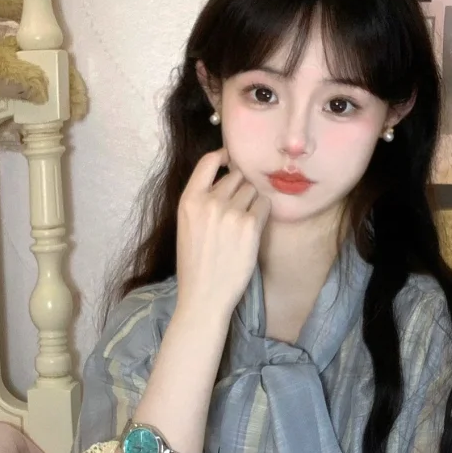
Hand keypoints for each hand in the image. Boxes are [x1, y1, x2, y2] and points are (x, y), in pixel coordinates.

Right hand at [175, 148, 269, 319]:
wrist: (204, 296)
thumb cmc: (196, 263)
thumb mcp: (187, 225)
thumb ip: (202, 199)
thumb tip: (228, 175)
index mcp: (189, 200)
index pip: (208, 161)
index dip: (224, 157)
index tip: (231, 160)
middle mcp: (209, 201)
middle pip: (237, 176)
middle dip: (240, 188)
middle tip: (236, 211)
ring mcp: (230, 212)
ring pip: (252, 190)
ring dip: (252, 202)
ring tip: (242, 225)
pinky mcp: (250, 225)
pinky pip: (264, 205)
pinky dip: (262, 214)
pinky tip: (252, 230)